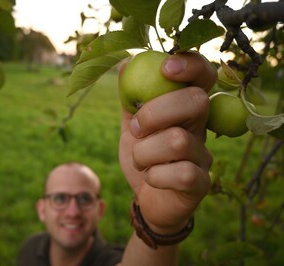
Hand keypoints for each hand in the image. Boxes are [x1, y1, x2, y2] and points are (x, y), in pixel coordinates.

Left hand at [119, 52, 215, 232]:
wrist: (147, 197)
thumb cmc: (143, 157)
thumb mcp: (132, 127)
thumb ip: (129, 99)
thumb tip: (124, 62)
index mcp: (185, 110)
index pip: (202, 77)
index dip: (191, 65)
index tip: (165, 67)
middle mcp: (200, 129)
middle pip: (196, 102)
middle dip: (155, 112)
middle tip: (136, 128)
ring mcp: (204, 157)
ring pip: (178, 140)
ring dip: (145, 151)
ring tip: (139, 160)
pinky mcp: (201, 184)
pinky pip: (182, 174)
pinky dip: (155, 175)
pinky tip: (150, 178)